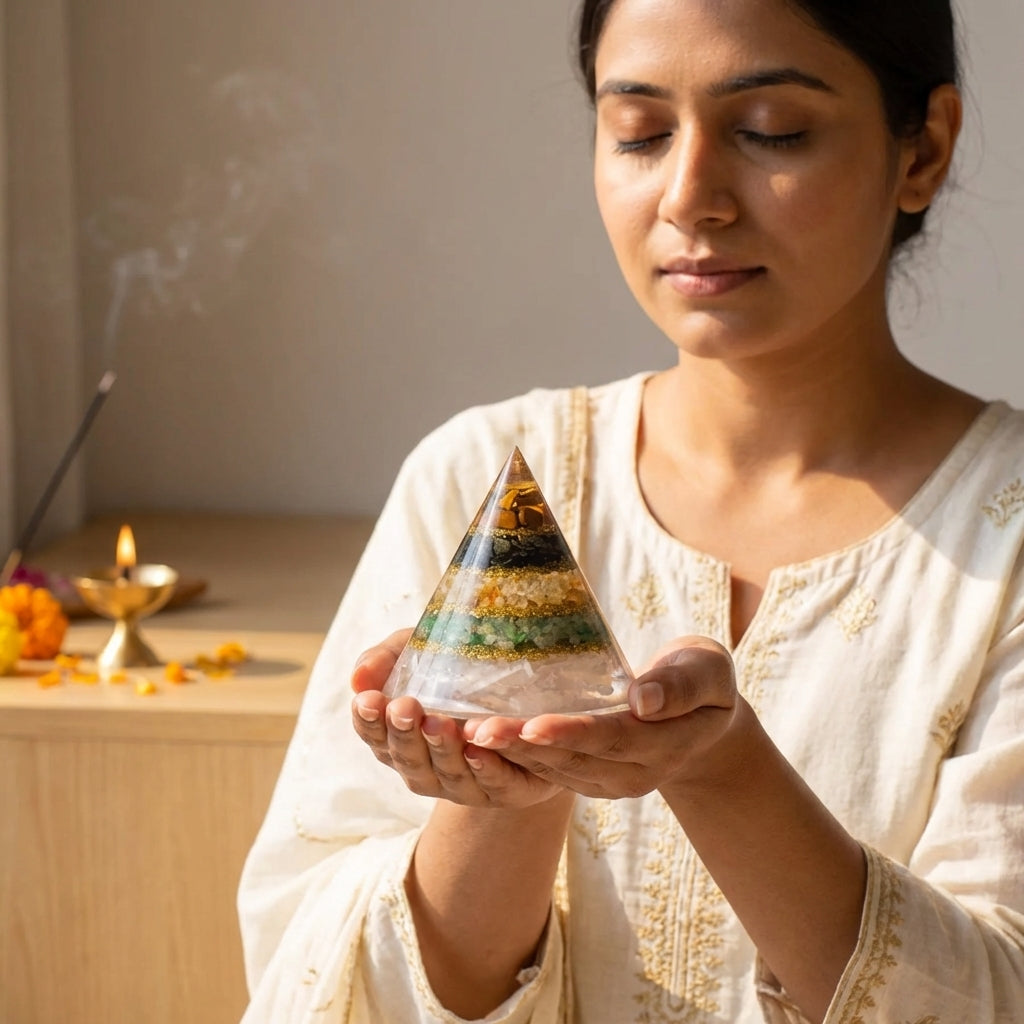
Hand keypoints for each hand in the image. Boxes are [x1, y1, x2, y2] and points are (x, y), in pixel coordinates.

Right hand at [350, 629, 563, 807]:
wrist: (528, 700)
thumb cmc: (460, 672)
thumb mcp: (421, 653)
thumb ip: (387, 658)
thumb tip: (357, 679)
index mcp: (402, 740)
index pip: (376, 737)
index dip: (368, 722)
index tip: (369, 699)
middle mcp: (428, 769)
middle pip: (409, 760)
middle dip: (404, 736)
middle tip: (404, 707)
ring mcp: (465, 784)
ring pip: (449, 776)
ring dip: (442, 751)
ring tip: (440, 723)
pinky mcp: (507, 788)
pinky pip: (496, 784)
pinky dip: (485, 770)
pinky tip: (479, 750)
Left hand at [462, 636, 741, 800]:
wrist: (703, 719)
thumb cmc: (703, 681)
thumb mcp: (707, 672)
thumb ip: (680, 685)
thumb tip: (644, 699)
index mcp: (663, 746)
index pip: (611, 739)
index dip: (570, 733)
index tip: (530, 724)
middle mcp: (633, 775)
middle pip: (571, 760)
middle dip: (521, 747)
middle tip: (474, 729)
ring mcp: (609, 783)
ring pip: (552, 771)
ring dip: (507, 756)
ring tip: (464, 735)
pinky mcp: (590, 780)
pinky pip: (547, 771)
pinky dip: (512, 758)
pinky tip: (477, 741)